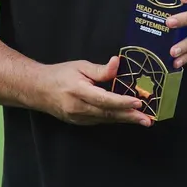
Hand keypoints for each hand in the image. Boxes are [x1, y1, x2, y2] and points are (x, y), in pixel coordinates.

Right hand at [38, 56, 153, 126]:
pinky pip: (100, 121)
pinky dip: (114, 119)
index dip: (122, 101)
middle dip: (129, 116)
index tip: (138, 102)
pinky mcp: (79, 123)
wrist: (38, 90)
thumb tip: (117, 63)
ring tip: (142, 120)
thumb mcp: (79, 66)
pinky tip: (125, 117)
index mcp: (78, 91)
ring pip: (105, 119)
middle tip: (147, 120)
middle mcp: (78, 108)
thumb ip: (100, 69)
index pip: (104, 99)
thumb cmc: (60, 74)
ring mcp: (78, 118)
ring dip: (124, 120)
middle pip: (108, 114)